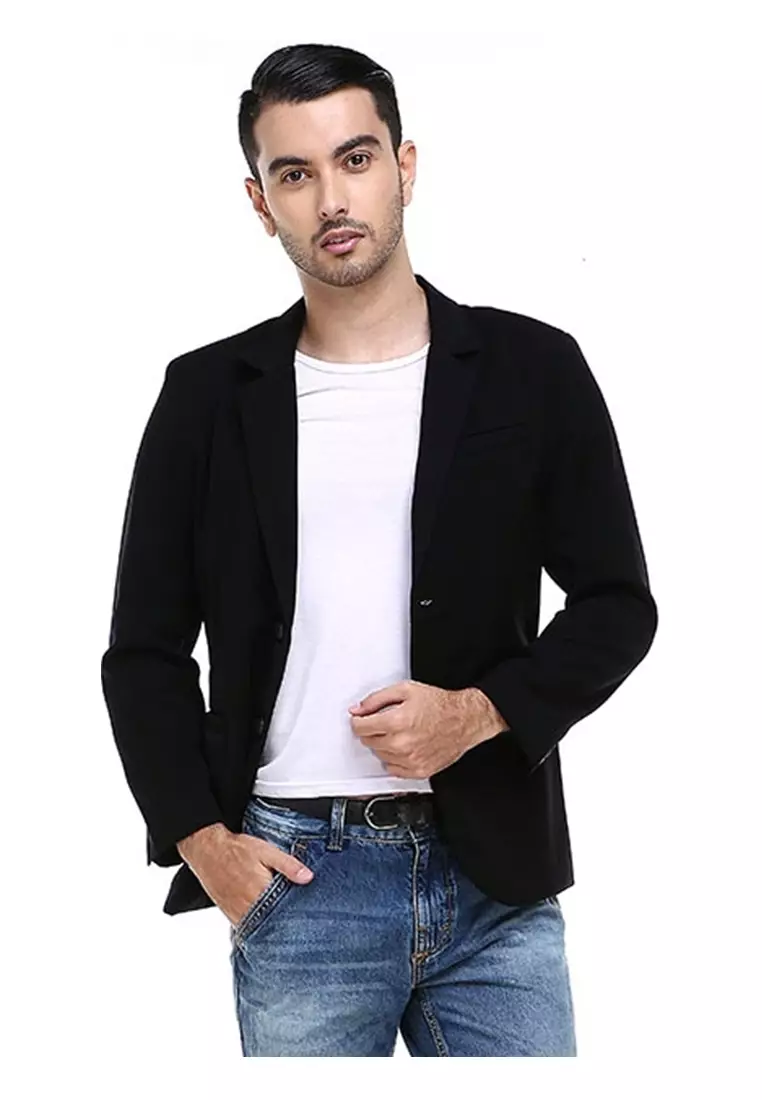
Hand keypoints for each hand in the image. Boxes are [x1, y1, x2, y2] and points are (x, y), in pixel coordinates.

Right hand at [183, 830, 314, 926]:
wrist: (207, 851)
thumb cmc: (236, 850)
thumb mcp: (266, 851)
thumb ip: (288, 865)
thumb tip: (308, 877)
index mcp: (260, 892)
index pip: (285, 912)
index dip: (298, 915)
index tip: (309, 918)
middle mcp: (248, 908)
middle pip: (274, 924)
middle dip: (287, 923)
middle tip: (301, 924)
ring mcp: (237, 914)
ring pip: (260, 928)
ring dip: (272, 927)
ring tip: (286, 925)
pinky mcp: (230, 915)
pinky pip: (247, 927)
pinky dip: (258, 926)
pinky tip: (266, 922)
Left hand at [348, 679, 505, 778]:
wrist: (464, 720)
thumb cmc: (439, 706)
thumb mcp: (406, 690)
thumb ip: (376, 699)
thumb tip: (358, 709)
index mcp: (396, 721)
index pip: (360, 727)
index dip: (358, 721)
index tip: (361, 719)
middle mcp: (402, 743)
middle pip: (368, 742)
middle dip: (373, 731)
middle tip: (387, 722)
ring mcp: (410, 760)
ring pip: (379, 756)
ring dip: (384, 744)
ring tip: (400, 732)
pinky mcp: (418, 771)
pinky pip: (393, 769)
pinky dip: (394, 759)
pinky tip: (405, 746)